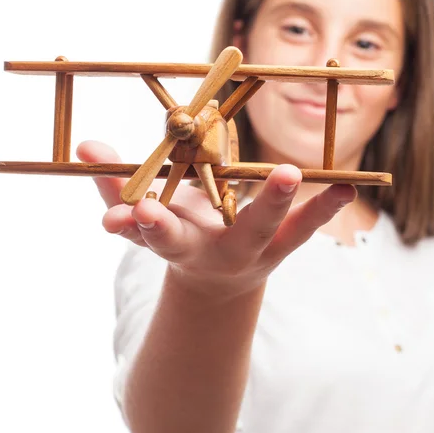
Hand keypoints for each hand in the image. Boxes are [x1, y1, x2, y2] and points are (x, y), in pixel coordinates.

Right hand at [76, 140, 356, 294]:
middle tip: (280, 176)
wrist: (216, 283)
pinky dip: (324, 208)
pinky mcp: (281, 246)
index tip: (140, 211)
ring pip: (281, 233)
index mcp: (181, 246)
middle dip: (260, 210)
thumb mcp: (143, 223)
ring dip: (296, 206)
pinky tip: (347, 187)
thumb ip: (115, 190)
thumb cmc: (177, 240)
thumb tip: (85, 149)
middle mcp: (224, 253)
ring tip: (320, 179)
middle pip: (237, 235)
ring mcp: (258, 251)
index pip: (161, 236)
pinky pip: (304, 228)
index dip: (149, 225)